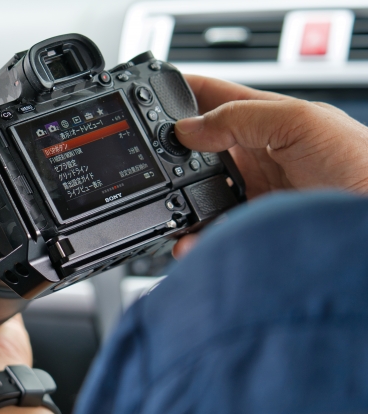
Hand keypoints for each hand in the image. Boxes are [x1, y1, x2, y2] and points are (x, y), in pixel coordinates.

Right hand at [171, 75, 367, 258]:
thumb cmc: (363, 166)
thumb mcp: (300, 123)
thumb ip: (242, 117)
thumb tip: (189, 127)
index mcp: (266, 119)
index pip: (212, 98)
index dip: (180, 94)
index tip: (147, 101)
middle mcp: (255, 153)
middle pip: (197, 147)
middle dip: (171, 153)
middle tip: (153, 162)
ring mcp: (251, 191)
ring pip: (198, 190)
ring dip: (178, 197)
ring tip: (166, 204)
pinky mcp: (250, 225)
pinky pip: (211, 228)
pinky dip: (193, 235)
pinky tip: (187, 239)